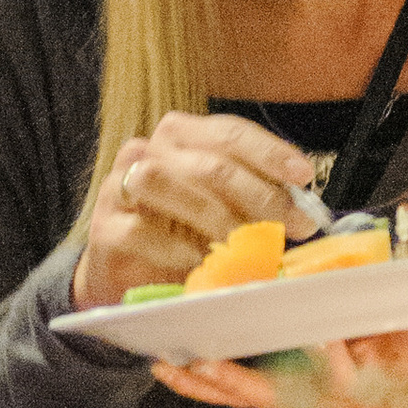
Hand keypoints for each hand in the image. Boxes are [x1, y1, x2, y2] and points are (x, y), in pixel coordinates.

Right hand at [71, 113, 322, 311]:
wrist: (128, 275)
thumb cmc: (181, 235)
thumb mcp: (224, 210)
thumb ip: (256, 199)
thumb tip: (304, 209)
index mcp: (183, 136)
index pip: (229, 132)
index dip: (269, 152)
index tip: (303, 177)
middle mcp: (149, 150)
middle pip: (208, 162)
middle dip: (259, 195)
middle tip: (292, 225)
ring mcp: (121, 186)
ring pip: (166, 183)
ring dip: (215, 216)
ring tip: (245, 243)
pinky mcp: (104, 227)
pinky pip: (140, 229)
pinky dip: (175, 246)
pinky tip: (199, 260)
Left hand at [154, 307, 407, 407]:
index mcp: (377, 373)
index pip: (369, 360)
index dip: (358, 350)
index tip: (351, 331)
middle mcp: (330, 387)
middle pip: (300, 368)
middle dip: (273, 355)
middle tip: (244, 336)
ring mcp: (296, 395)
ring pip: (251, 386)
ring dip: (213, 373)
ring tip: (174, 355)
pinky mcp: (270, 399)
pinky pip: (227, 393)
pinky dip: (195, 382)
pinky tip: (161, 365)